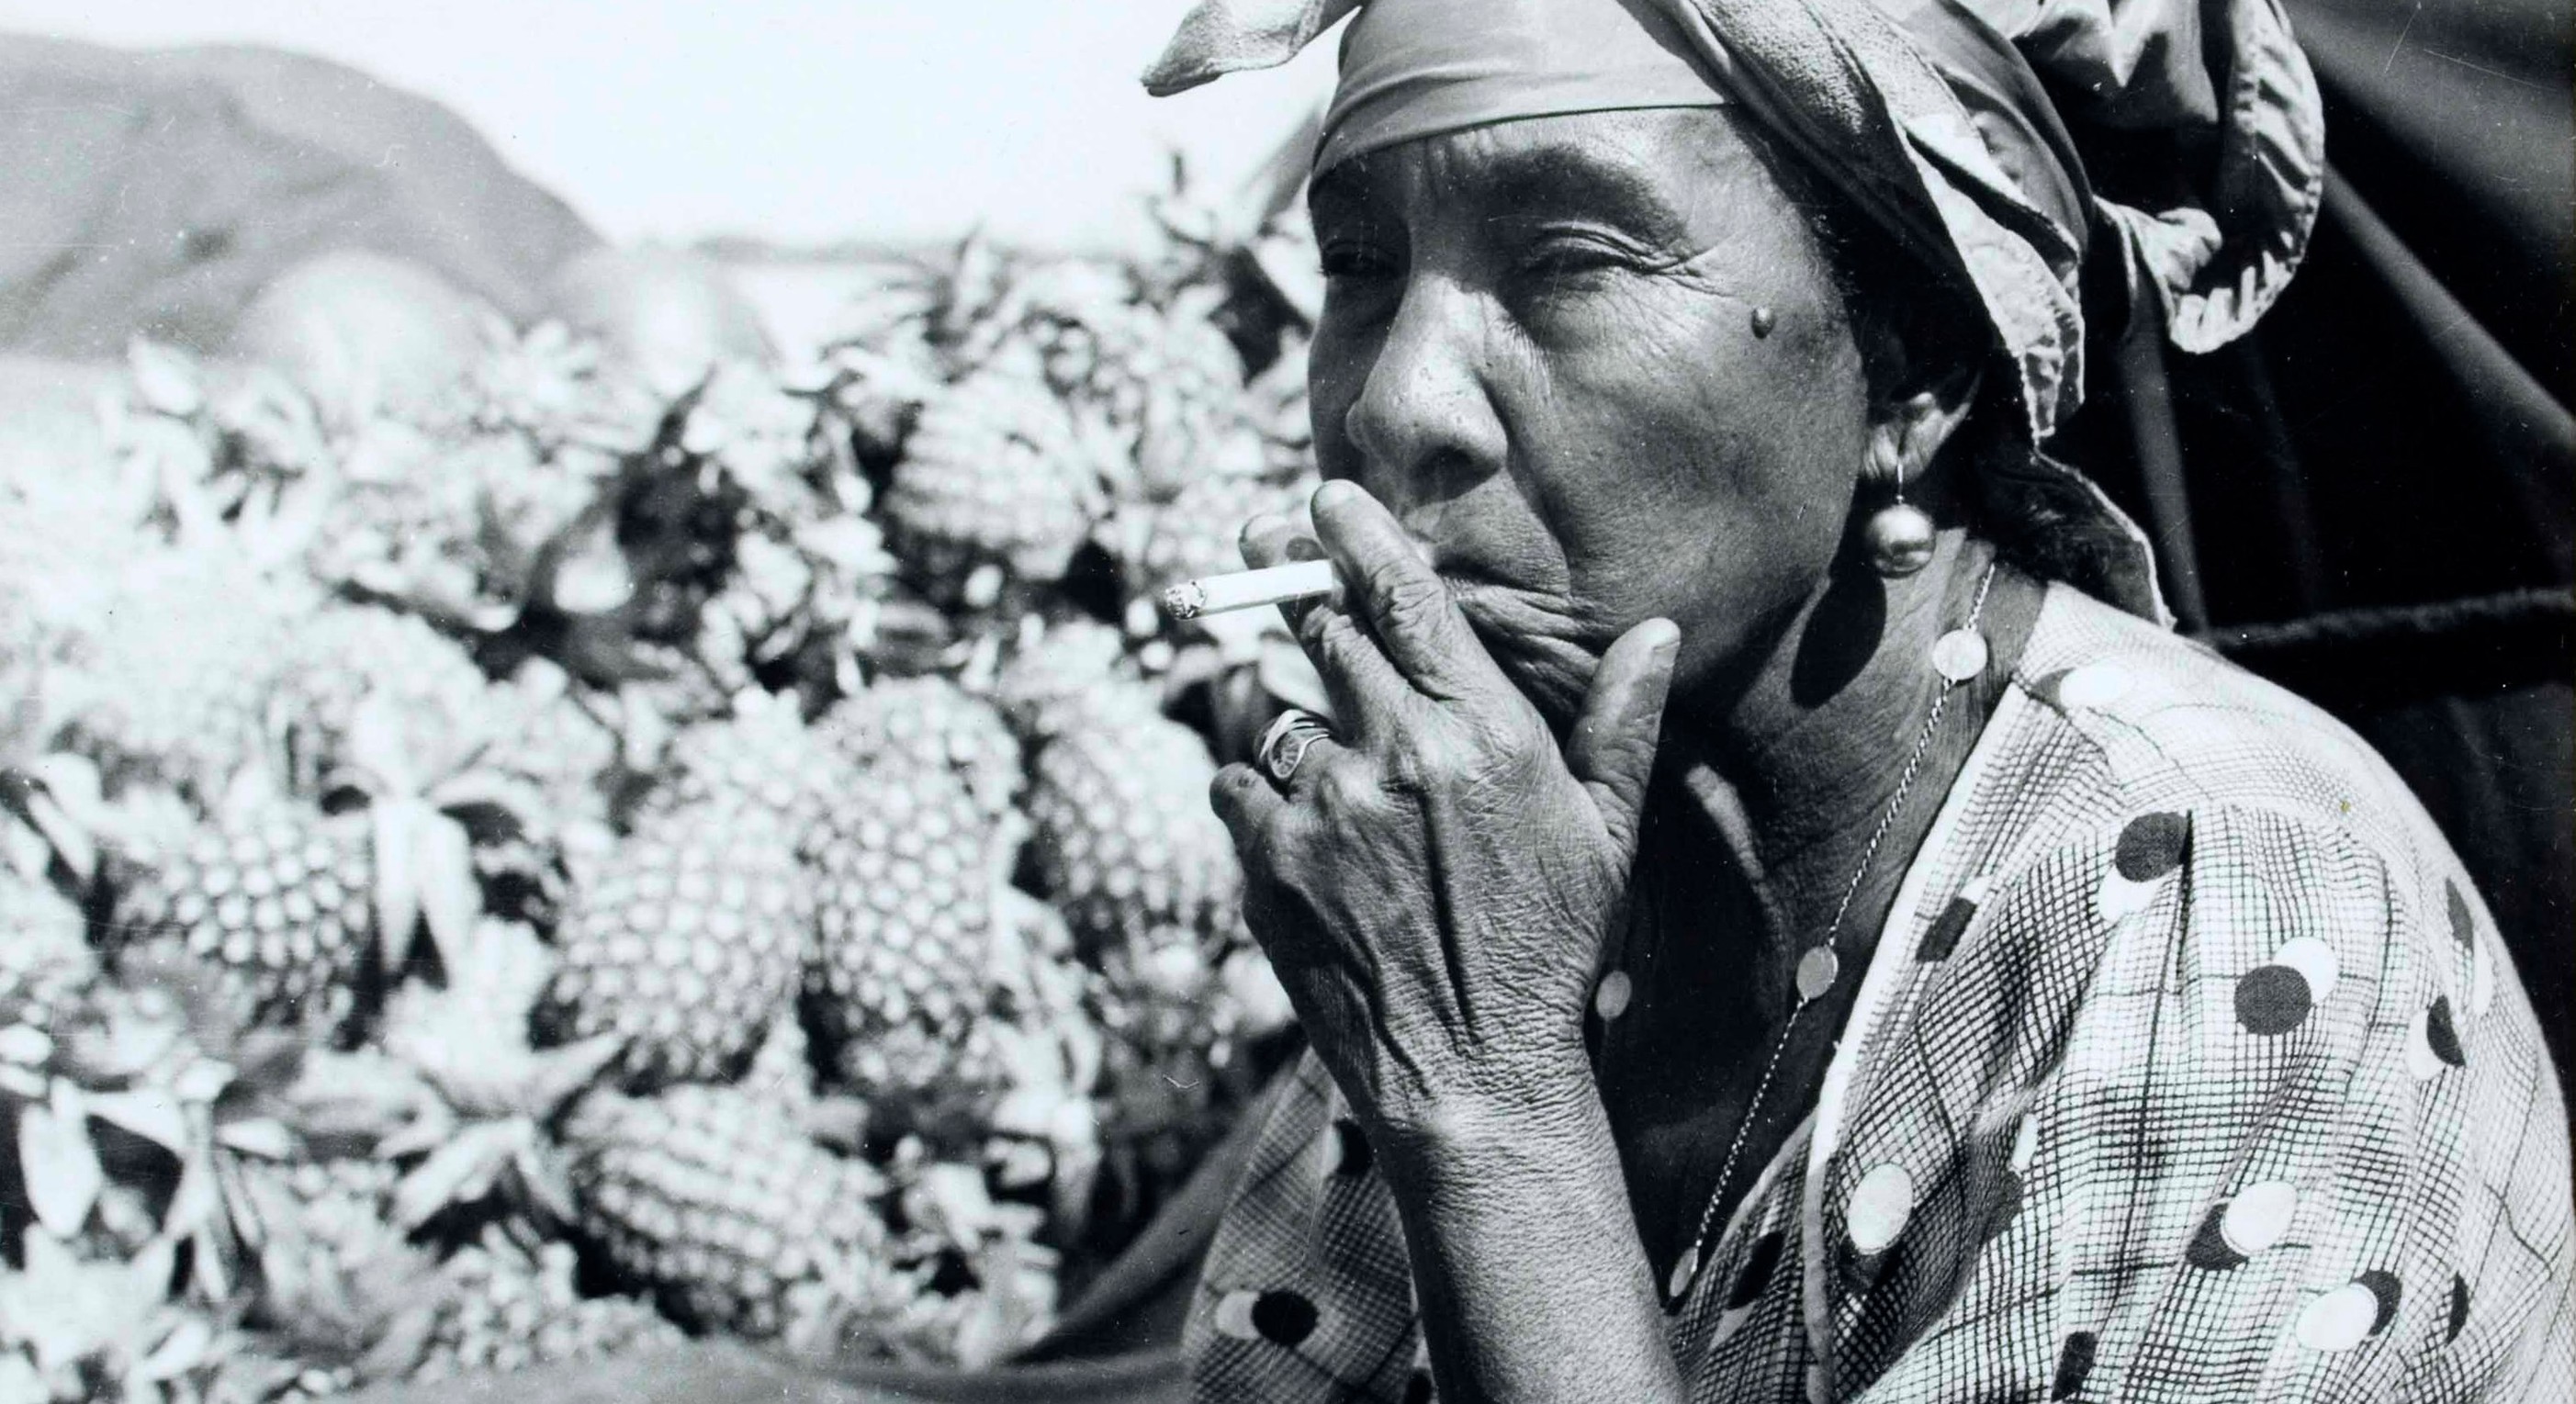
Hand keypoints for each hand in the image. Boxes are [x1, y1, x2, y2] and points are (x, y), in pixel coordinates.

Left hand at [1210, 480, 1679, 1154]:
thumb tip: (1656, 636)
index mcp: (1480, 731)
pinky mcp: (1269, 863)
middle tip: (1264, 553)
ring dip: (1284, 715)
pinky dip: (1253, 795)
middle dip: (1290, 587)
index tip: (1323, 500)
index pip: (1402, 594)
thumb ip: (1620, 725)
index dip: (1354, 533)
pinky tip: (1295, 827)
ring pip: (1271, 713)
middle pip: (1319, 632)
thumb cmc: (1551, 952)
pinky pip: (1235, 788)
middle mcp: (1395, 752)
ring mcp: (1323, 807)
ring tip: (1315, 750)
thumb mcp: (1607, 834)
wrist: (1474, 1074)